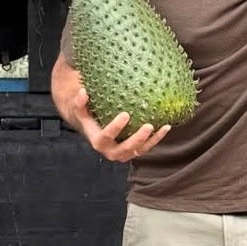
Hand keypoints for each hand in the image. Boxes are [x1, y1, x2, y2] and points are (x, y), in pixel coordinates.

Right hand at [52, 62, 169, 161]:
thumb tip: (83, 91)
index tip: (125, 114)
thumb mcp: (80, 110)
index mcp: (97, 141)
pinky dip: (156, 138)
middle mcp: (110, 151)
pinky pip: (146, 147)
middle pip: (125, 148)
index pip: (105, 137)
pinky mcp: (134, 152)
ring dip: (151, 140)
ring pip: (139, 151)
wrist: (94, 130)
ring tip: (162, 127)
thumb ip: (80, 102)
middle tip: (148, 125)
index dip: (115, 128)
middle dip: (137, 139)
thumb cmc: (89, 115)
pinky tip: (166, 126)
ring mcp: (124, 153)